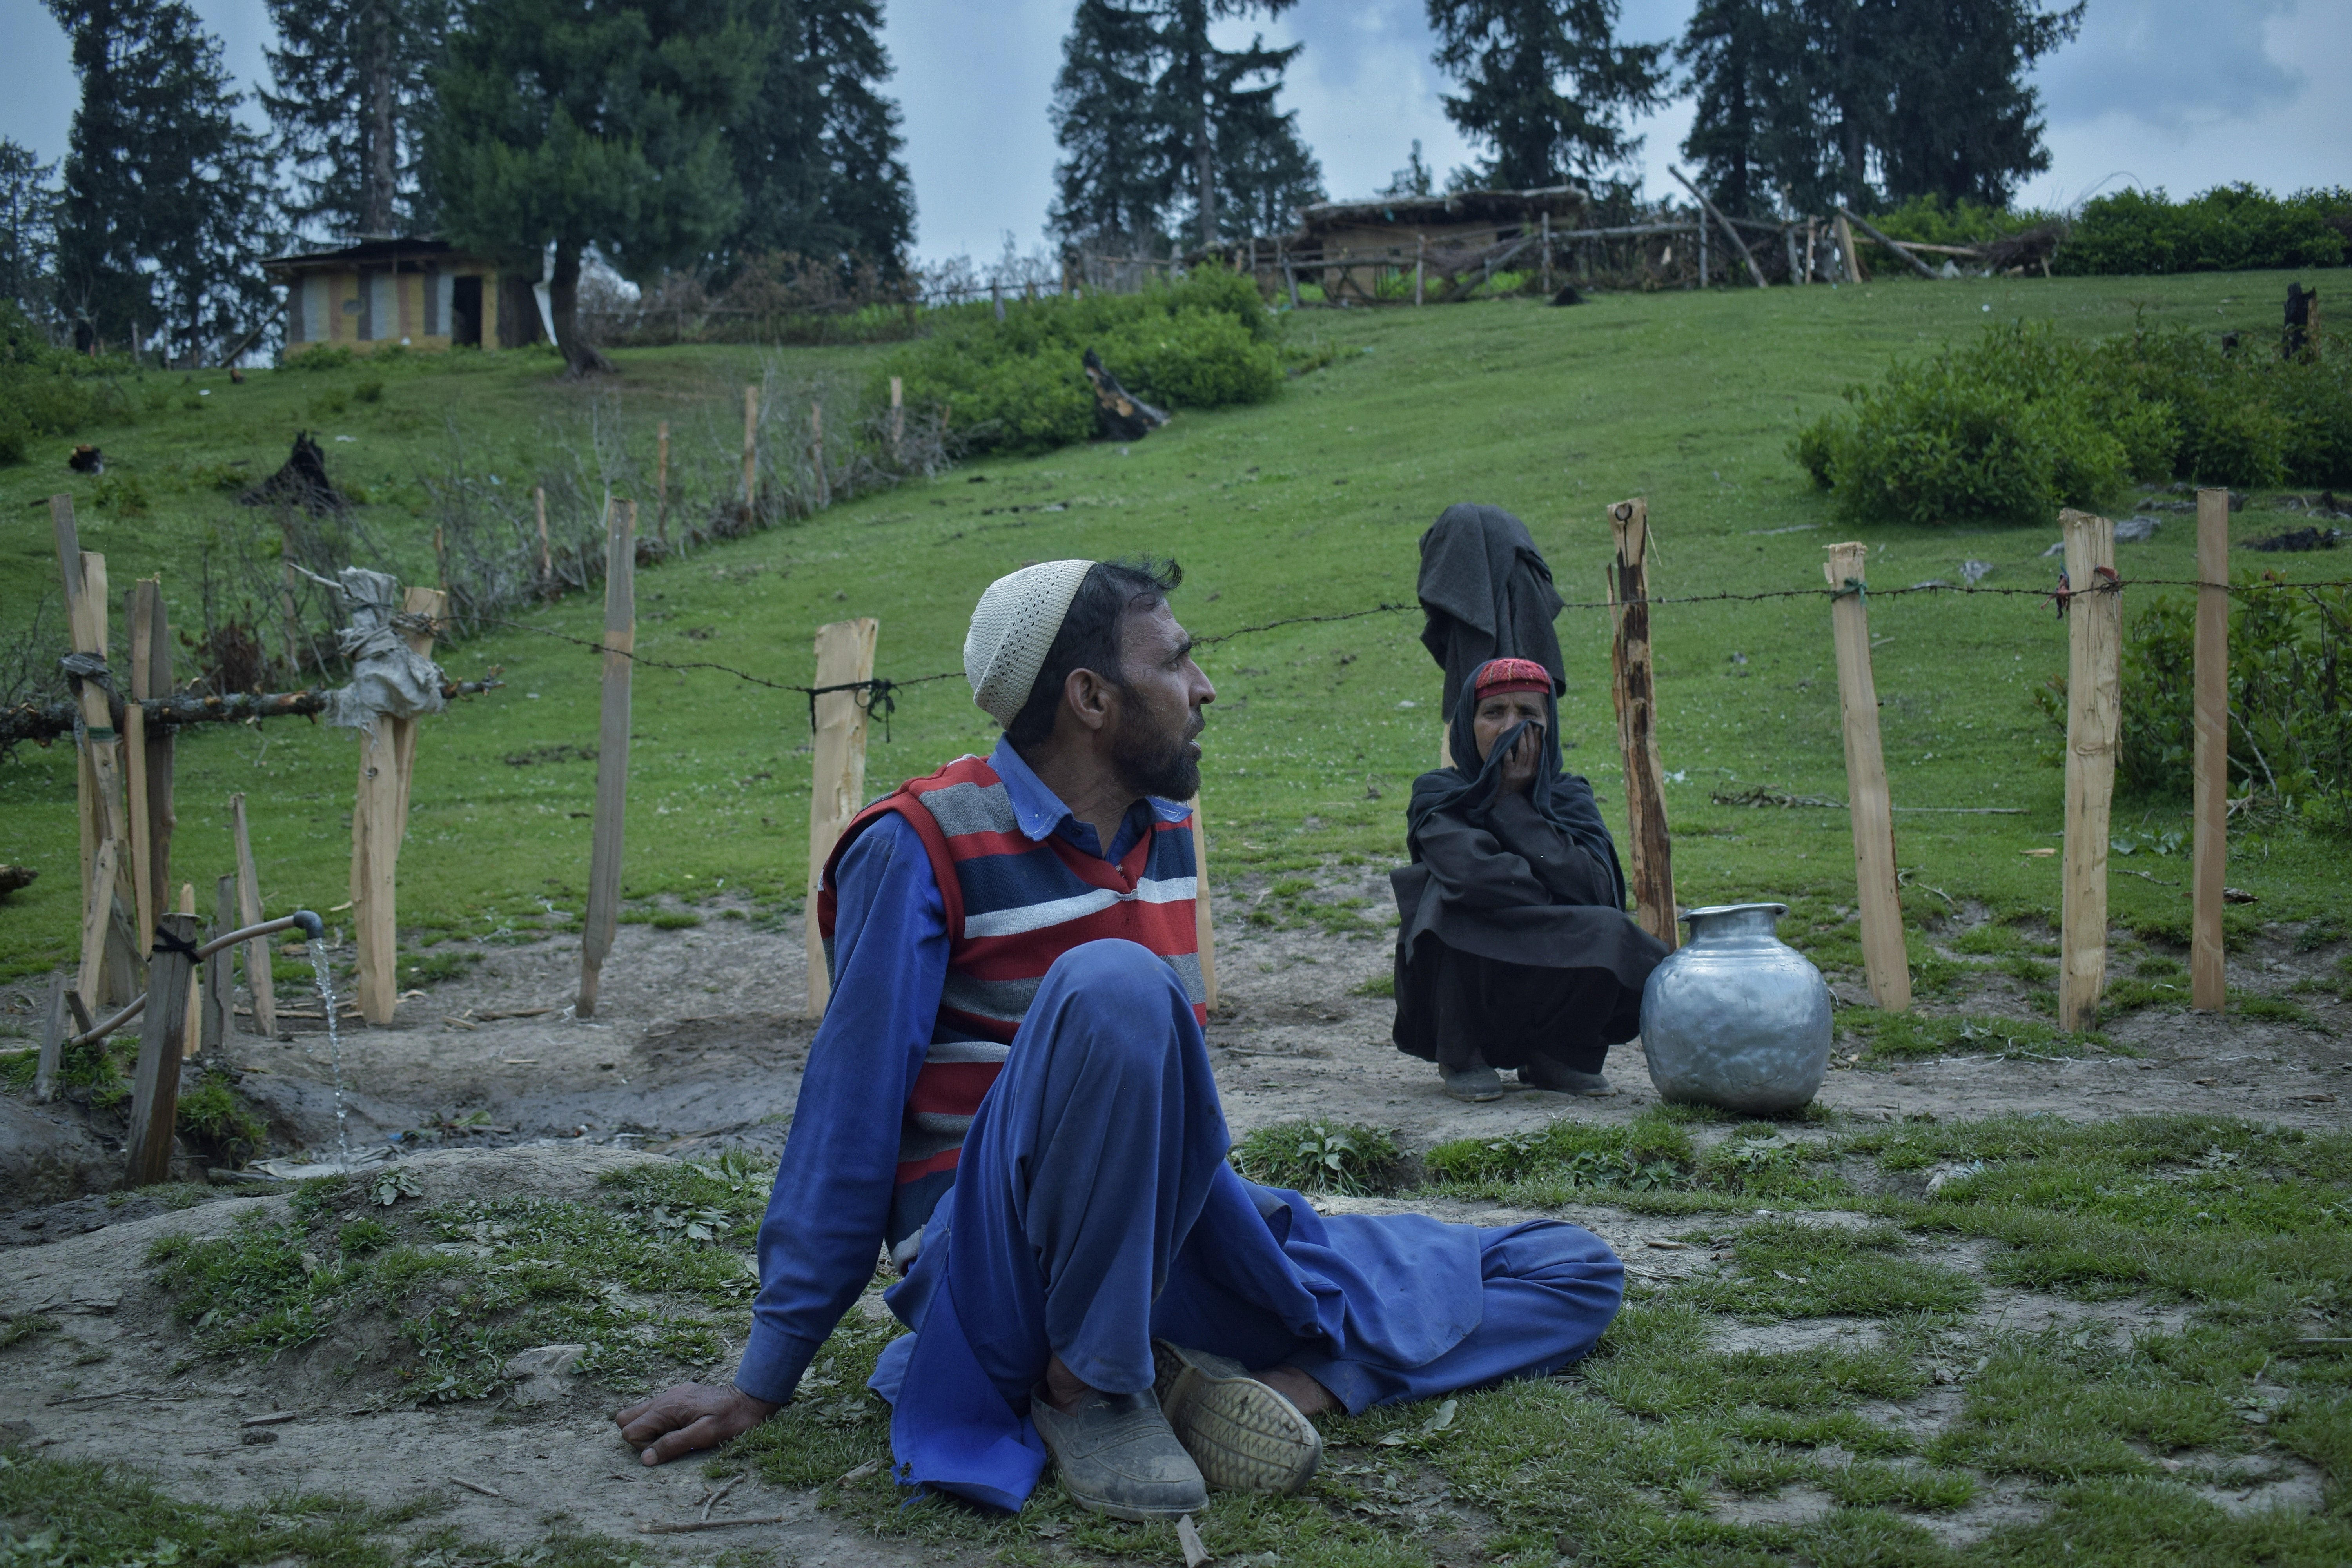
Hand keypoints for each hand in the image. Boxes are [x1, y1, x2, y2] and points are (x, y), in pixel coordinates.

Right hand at [615, 1382, 779, 1464]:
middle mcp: (664, 1398)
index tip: (666, 1447)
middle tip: (665, 1443)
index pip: (630, 1430)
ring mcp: (671, 1395)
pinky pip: (655, 1409)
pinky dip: (659, 1422)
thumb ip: (674, 1445)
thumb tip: (645, 1459)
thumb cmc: (731, 1419)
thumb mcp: (705, 1435)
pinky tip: (680, 1428)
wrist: (751, 1398)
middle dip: (638, 1436)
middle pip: (626, 1418)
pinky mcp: (679, 1396)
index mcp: (667, 1408)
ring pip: (639, 1413)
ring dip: (649, 1429)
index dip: (642, 1445)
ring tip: (674, 1436)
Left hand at [1500, 725, 1541, 795]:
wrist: (1504, 798)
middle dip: (1531, 736)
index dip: (1539, 739)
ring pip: (1523, 752)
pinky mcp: (1508, 774)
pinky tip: (1507, 740)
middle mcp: (1528, 772)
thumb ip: (1531, 763)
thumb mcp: (1527, 775)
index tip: (1538, 728)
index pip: (1539, 751)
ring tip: (1520, 729)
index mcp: (1534, 771)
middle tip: (1528, 725)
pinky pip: (1509, 759)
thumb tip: (1533, 745)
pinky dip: (1508, 749)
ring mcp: (1518, 773)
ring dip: (1522, 739)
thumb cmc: (1514, 784)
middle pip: (1532, 750)